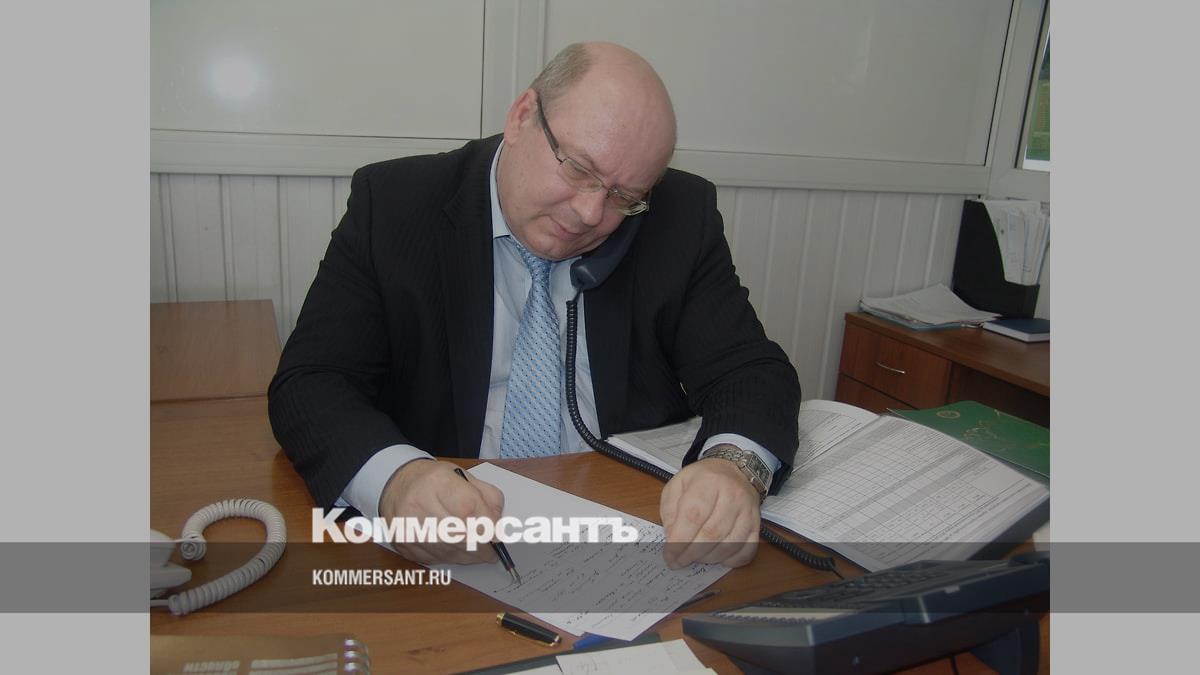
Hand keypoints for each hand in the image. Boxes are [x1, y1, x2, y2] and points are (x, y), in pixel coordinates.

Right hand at [377, 460, 504, 564]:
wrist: (396, 485)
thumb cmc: (434, 481)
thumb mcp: (463, 476)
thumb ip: (487, 496)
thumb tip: (498, 523)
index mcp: (437, 482)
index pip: (468, 508)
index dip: (488, 525)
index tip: (498, 533)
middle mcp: (418, 504)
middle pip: (459, 534)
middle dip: (482, 545)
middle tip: (492, 550)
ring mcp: (408, 526)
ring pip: (448, 551)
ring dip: (469, 555)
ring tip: (479, 552)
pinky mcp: (403, 543)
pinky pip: (435, 558)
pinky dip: (451, 557)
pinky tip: (456, 550)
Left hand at [660, 456, 760, 568]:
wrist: (734, 471)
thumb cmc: (703, 480)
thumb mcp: (678, 485)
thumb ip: (670, 511)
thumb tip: (672, 538)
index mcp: (708, 482)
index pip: (693, 516)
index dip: (680, 541)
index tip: (670, 556)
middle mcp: (732, 495)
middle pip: (712, 534)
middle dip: (692, 553)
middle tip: (679, 561)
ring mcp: (748, 511)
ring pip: (729, 545)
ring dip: (709, 558)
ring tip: (695, 557)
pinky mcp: (757, 524)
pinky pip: (747, 550)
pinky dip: (731, 560)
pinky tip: (717, 557)